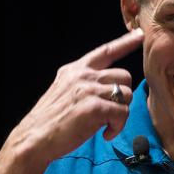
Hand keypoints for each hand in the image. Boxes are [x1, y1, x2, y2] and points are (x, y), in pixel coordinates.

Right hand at [7, 28, 143, 166]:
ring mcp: (89, 90)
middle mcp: (83, 75)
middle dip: (123, 96)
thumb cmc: (51, 121)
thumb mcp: (64, 91)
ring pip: (127, 95)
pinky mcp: (95, 107)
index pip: (105, 51)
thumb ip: (83, 83)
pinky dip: (117, 127)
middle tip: (110, 113)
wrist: (34, 138)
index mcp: (76, 70)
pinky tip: (105, 134)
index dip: (125, 42)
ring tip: (105, 125)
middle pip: (124, 76)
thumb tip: (107, 87)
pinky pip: (123, 113)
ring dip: (121, 114)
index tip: (139, 34)